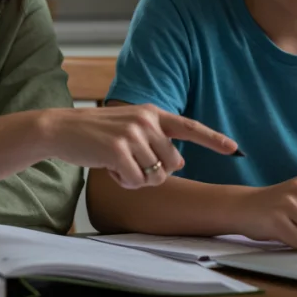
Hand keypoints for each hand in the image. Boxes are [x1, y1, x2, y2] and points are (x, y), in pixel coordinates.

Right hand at [42, 104, 237, 189]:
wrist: (61, 128)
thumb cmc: (97, 134)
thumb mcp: (130, 128)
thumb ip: (155, 139)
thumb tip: (178, 162)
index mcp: (153, 113)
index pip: (190, 127)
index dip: (214, 139)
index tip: (234, 149)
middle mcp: (147, 120)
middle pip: (174, 163)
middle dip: (157, 172)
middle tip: (132, 164)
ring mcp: (133, 134)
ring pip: (156, 175)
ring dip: (138, 179)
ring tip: (118, 165)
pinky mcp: (118, 150)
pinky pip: (137, 181)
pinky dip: (125, 182)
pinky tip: (110, 169)